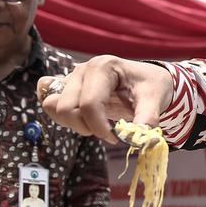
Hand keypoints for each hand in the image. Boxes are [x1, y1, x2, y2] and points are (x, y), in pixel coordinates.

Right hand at [38, 55, 172, 142]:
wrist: (148, 80)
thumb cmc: (152, 86)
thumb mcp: (156, 99)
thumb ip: (148, 118)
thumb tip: (140, 139)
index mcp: (104, 67)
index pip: (89, 104)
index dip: (99, 128)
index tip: (116, 138)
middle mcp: (84, 69)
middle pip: (66, 107)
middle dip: (85, 127)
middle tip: (106, 131)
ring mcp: (72, 77)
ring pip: (53, 106)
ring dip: (71, 123)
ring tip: (94, 125)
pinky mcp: (67, 87)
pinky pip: (49, 101)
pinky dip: (61, 116)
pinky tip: (82, 119)